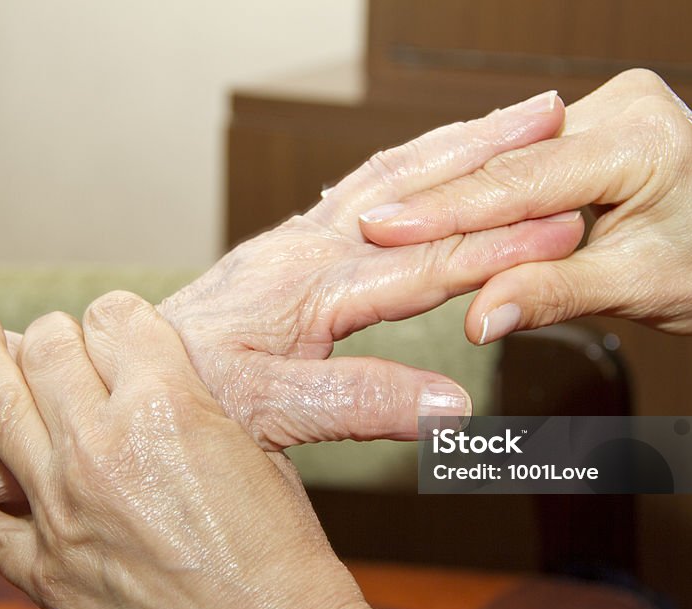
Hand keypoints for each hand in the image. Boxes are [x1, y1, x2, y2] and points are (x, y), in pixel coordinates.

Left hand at [0, 294, 492, 608]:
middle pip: (47, 344)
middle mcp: (102, 446)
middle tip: (61, 337)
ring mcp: (61, 510)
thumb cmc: (288, 569)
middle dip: (59, 332)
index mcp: (170, 407)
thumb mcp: (261, 461)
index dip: (122, 315)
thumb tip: (167, 393)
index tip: (122, 325)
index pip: (116, 316)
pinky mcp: (42, 572)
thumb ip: (202, 413)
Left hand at [160, 91, 583, 449]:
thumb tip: (451, 404)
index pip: (422, 260)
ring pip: (390, 172)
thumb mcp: (269, 410)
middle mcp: (306, 245)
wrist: (130, 372)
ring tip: (514, 114)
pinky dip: (414, 162)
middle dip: (487, 152)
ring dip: (455, 141)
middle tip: (551, 117)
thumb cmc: (189, 392)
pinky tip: (437, 153)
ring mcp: (298, 237)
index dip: (497, 246)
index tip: (561, 229)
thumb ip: (358, 402)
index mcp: (309, 285)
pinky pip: (363, 185)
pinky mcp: (292, 243)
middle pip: (412, 186)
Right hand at [359, 69, 691, 353]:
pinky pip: (528, 162)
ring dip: (456, 196)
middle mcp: (627, 108)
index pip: (523, 178)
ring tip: (388, 218)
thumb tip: (477, 317)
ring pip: (512, 162)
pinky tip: (436, 207)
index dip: (448, 209)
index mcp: (645, 138)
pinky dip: (487, 193)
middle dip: (439, 200)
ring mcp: (612, 111)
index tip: (386, 226)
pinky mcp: (599, 129)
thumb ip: (549, 295)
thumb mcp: (635, 288)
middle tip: (367, 223)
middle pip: (510, 164)